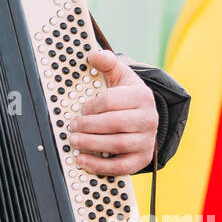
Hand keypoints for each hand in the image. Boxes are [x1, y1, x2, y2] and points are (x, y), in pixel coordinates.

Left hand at [66, 49, 157, 176]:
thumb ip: (107, 63)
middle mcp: (148, 119)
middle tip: (72, 126)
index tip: (81, 108)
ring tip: (74, 141)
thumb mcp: (120, 75)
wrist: (144, 115)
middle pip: (114, 124)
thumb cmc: (127, 95)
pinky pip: (121, 166)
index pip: (112, 101)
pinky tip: (83, 160)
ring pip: (117, 145)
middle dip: (89, 126)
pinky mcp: (142, 158)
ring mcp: (146, 140)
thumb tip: (94, 55)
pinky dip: (100, 165)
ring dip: (92, 144)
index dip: (92, 106)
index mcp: (142, 96)